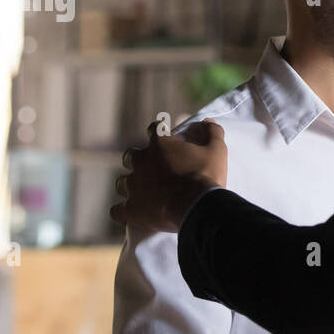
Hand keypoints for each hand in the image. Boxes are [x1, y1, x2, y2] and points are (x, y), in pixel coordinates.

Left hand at [110, 119, 227, 231]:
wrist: (197, 207)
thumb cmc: (205, 175)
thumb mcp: (216, 150)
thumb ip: (212, 131)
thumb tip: (207, 121)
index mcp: (159, 144)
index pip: (155, 129)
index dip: (161, 132)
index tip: (167, 138)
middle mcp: (141, 162)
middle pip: (130, 156)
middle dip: (138, 160)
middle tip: (153, 168)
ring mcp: (133, 187)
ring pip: (122, 182)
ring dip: (131, 185)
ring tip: (143, 192)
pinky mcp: (131, 210)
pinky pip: (118, 210)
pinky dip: (123, 211)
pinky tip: (131, 213)